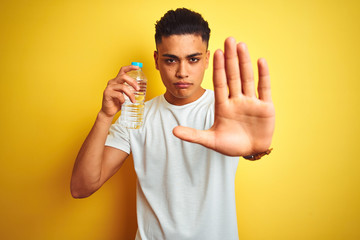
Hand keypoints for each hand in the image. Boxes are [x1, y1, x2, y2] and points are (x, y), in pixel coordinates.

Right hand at [100, 65, 139, 117]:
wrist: (108, 112)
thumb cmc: (117, 102)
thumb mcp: (125, 94)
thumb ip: (129, 89)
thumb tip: (139, 88)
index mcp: (117, 80)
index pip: (123, 70)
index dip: (130, 67)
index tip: (138, 68)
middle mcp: (112, 82)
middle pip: (124, 76)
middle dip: (132, 82)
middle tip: (138, 89)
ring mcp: (109, 87)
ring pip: (123, 87)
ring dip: (130, 94)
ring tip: (133, 100)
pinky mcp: (107, 93)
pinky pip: (118, 95)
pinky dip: (123, 99)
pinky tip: (122, 102)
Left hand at [173, 37, 274, 155]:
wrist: (251, 151)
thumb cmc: (230, 145)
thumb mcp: (210, 141)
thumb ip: (193, 135)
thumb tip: (173, 131)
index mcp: (223, 106)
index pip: (220, 83)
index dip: (218, 68)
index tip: (215, 52)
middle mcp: (237, 100)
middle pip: (233, 75)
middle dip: (231, 58)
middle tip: (228, 39)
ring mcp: (251, 102)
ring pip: (247, 78)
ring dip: (245, 62)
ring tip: (241, 45)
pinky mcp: (266, 107)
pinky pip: (264, 88)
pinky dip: (263, 75)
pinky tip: (260, 61)